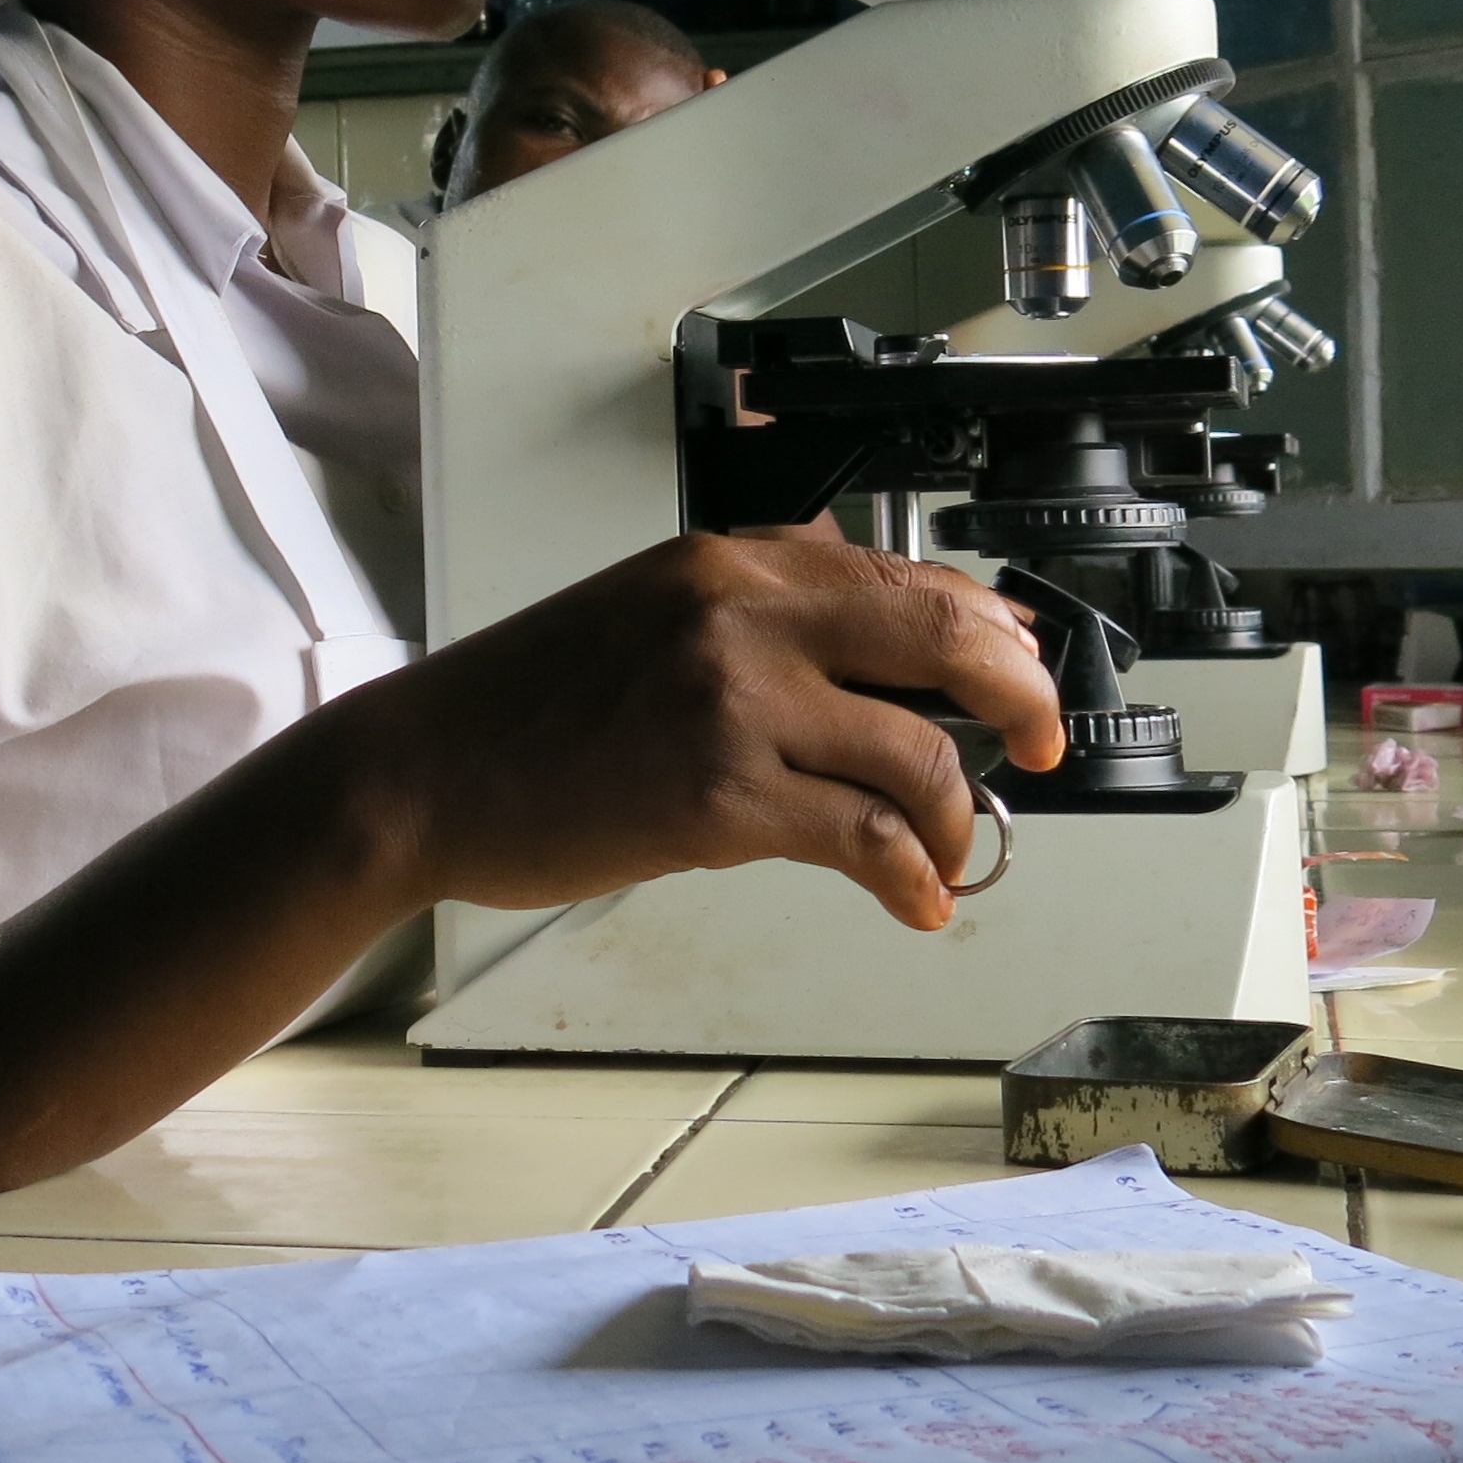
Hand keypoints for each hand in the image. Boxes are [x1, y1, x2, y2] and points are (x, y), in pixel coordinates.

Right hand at [331, 535, 1061, 932]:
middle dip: (1021, 699)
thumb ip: (756, 610)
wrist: (420, 771)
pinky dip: (913, 876)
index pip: (906, 577)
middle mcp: (741, 614)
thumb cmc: (520, 707)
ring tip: (948, 852)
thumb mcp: (648, 613)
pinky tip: (917, 900)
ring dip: (958, 816)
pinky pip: (864, 838)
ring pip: (916, 753)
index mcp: (729, 562)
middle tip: (1042, 744)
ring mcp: (733, 703)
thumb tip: (873, 636)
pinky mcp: (718, 798)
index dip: (992, 632)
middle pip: (944, 640)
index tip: (1021, 672)